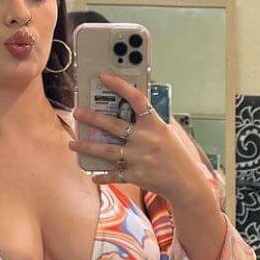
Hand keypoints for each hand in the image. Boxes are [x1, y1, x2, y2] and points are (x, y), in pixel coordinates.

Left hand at [68, 71, 206, 203]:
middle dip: (92, 118)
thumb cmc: (175, 156)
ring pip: (107, 151)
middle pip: (113, 125)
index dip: (120, 85)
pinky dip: (103, 176)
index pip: (136, 99)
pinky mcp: (136, 176)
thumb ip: (149, 122)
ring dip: (87, 146)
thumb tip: (128, 109)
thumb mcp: (166, 133)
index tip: (104, 77)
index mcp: (154, 124)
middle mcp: (145, 139)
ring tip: (73, 143)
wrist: (186, 183)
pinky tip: (93, 175)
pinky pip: (114, 175)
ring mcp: (140, 158)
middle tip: (76, 112)